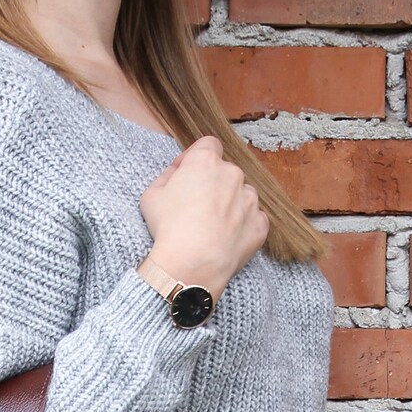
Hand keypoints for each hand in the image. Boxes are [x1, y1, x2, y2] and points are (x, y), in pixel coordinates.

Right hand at [139, 135, 268, 299]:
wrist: (191, 265)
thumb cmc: (169, 229)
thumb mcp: (151, 195)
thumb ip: (168, 176)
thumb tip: (178, 173)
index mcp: (206, 161)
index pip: (207, 146)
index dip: (196, 159)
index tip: (188, 175)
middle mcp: (233, 174)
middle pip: (225, 172)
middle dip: (214, 184)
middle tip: (198, 207)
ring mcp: (249, 200)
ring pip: (242, 195)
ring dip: (231, 204)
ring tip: (214, 226)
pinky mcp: (260, 224)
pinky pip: (254, 220)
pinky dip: (243, 226)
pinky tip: (227, 238)